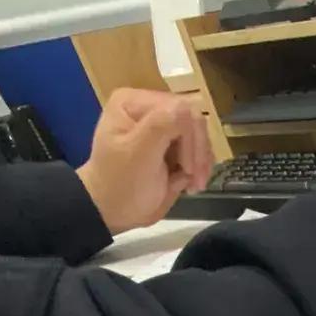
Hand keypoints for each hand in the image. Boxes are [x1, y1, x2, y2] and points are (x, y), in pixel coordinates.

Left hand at [77, 89, 212, 233]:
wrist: (114, 212)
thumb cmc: (121, 184)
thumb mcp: (138, 153)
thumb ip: (162, 126)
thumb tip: (190, 107)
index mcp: (133, 103)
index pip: (179, 108)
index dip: (191, 137)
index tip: (189, 169)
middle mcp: (149, 109)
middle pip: (193, 121)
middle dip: (197, 153)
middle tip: (196, 182)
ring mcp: (162, 128)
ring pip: (199, 136)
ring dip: (201, 163)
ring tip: (194, 185)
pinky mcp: (173, 146)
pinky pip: (198, 149)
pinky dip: (199, 167)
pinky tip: (191, 183)